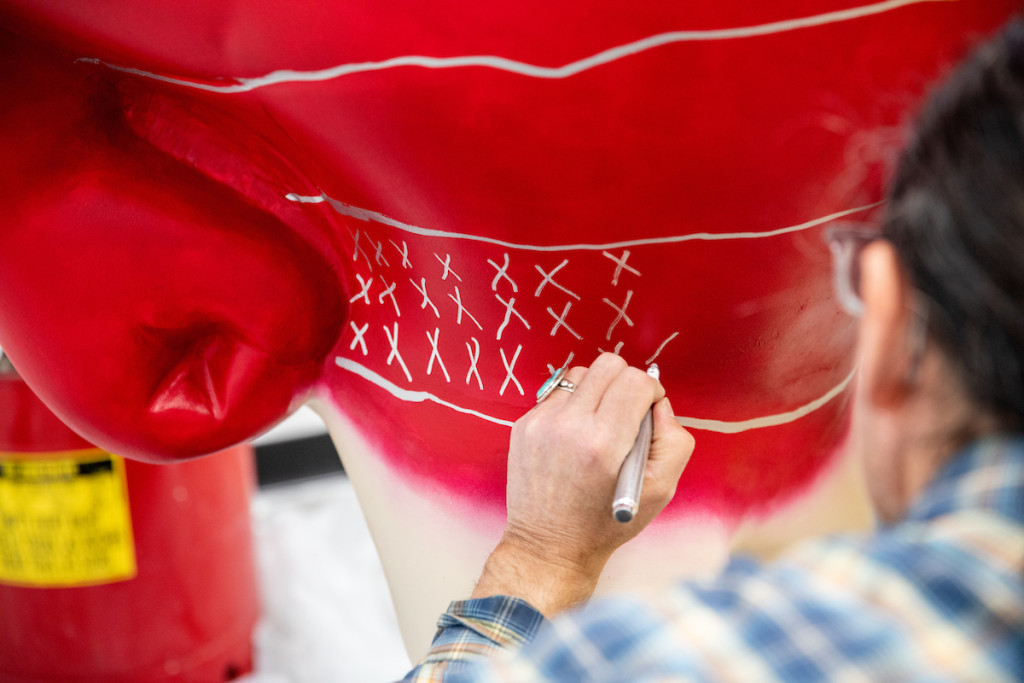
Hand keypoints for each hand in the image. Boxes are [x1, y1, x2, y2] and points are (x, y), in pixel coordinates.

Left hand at [472, 353, 694, 614]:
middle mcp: (568, 426)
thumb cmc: (608, 522)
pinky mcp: (523, 425)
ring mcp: (541, 423)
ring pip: (581, 374)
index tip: (649, 410)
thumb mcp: (660, 490)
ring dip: (597, 391)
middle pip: (609, 365)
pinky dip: (573, 406)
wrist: (549, 546)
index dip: (652, 391)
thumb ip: (674, 440)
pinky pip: (557, 394)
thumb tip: (659, 404)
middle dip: (626, 383)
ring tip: (599, 424)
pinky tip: (575, 437)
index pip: (636, 381)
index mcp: (604, 443)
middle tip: (627, 412)